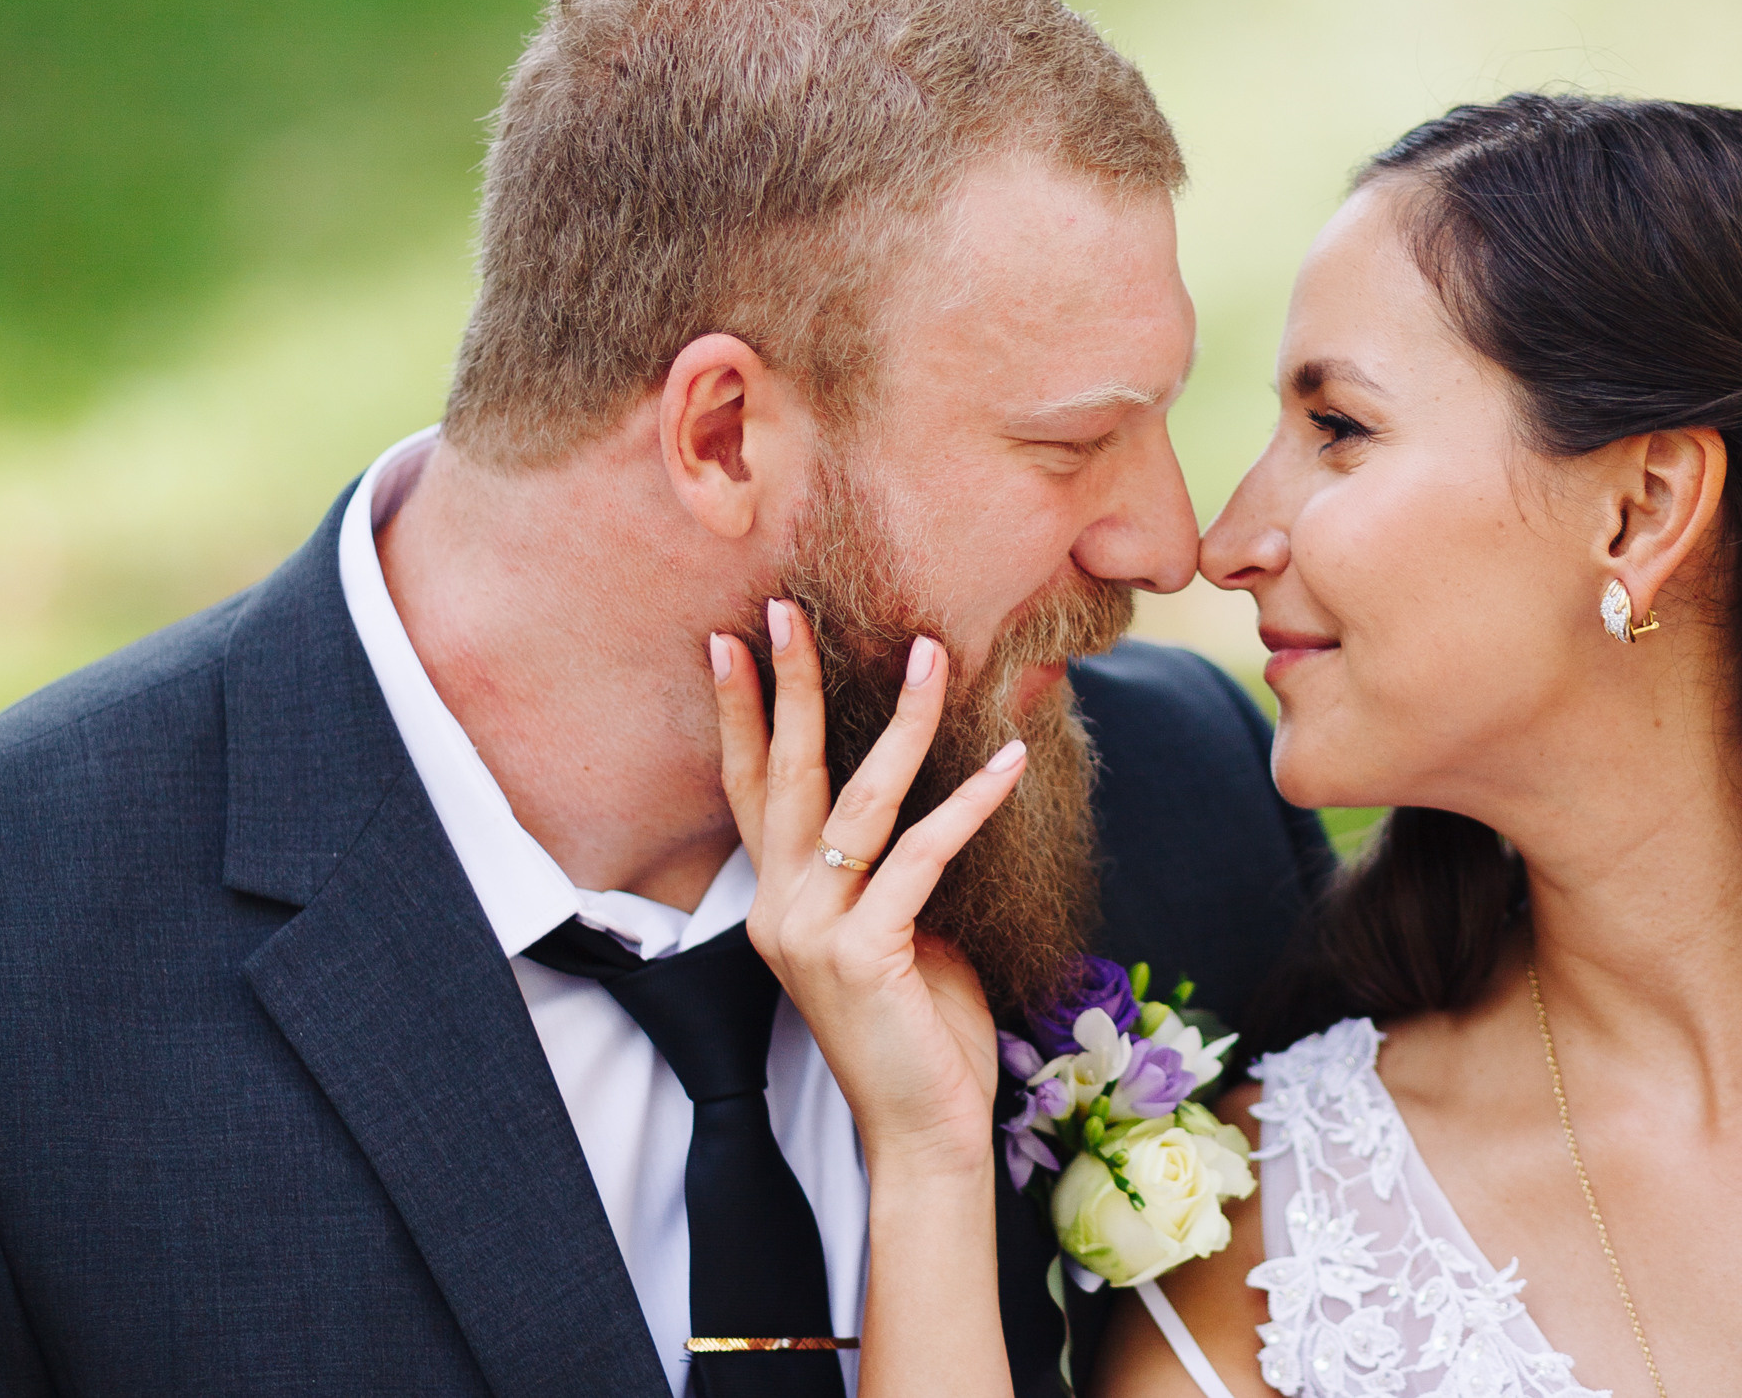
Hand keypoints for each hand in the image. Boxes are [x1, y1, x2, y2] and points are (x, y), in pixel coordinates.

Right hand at [711, 600, 1025, 1177]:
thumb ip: (890, 872)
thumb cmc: (919, 1031)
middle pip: (782, 776)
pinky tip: (1010, 758)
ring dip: (900, 720)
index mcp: (780, 904)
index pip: (751, 791)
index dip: (741, 716)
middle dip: (786, 687)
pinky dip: (970, 803)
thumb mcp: (897, 932)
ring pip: (857, 801)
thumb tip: (928, 802)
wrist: (924, 1130)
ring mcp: (813, 933)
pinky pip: (922, 855)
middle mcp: (780, 911)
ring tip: (930, 654)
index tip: (731, 643)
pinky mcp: (862, 953)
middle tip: (785, 610)